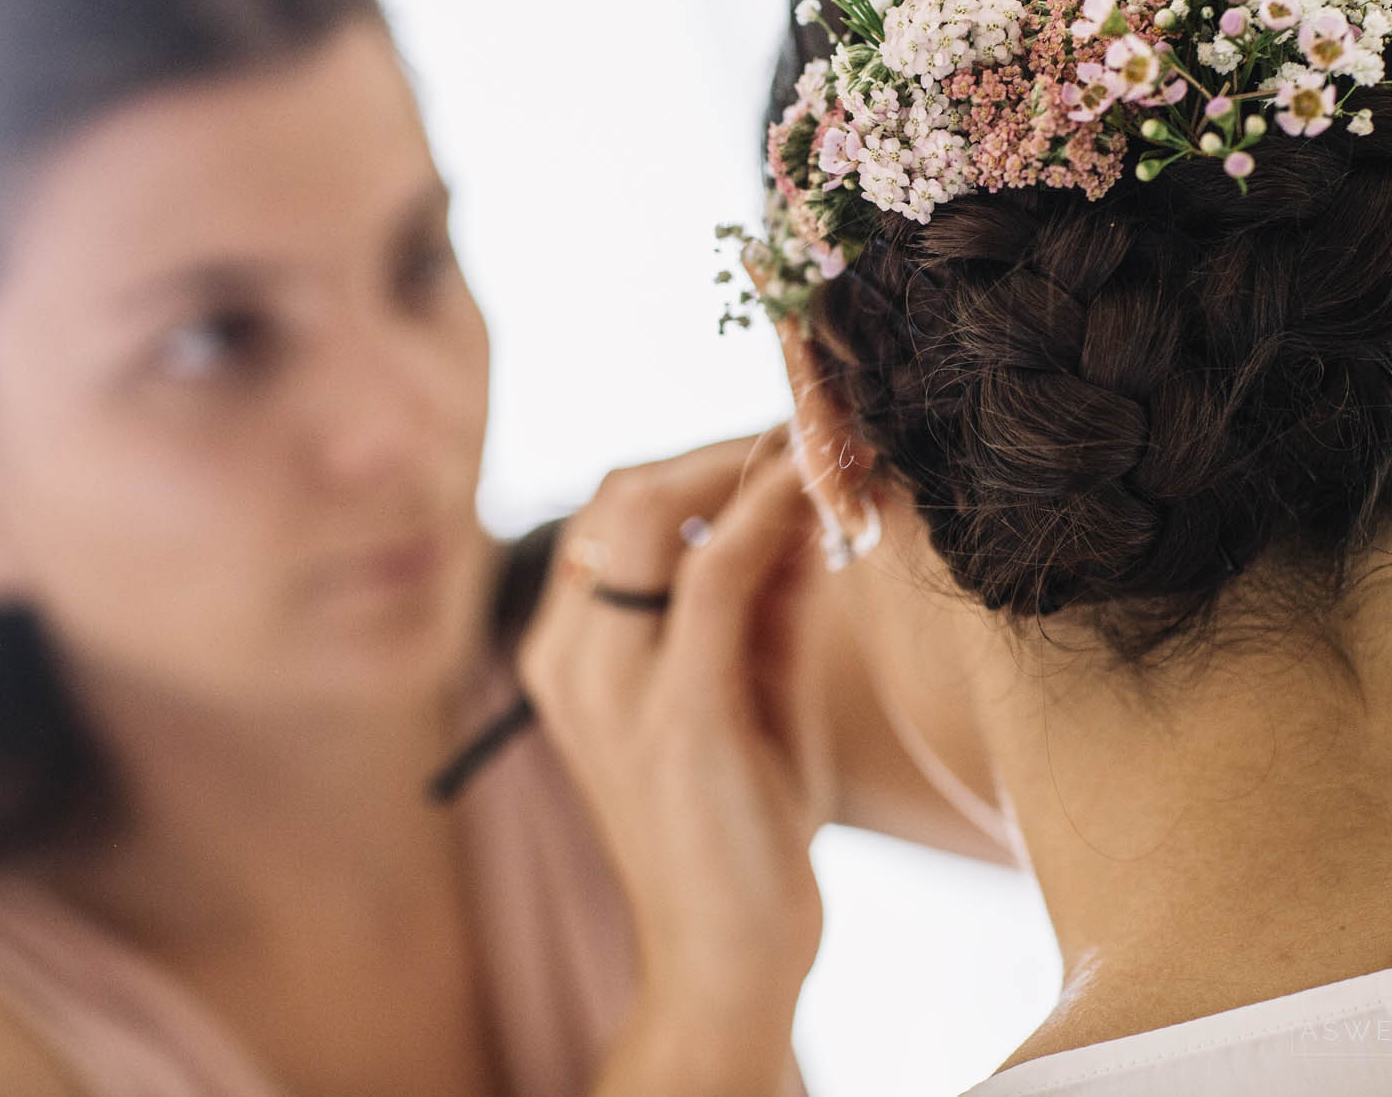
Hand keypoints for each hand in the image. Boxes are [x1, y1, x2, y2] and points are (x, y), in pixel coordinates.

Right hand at [519, 435, 829, 1094]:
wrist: (729, 954)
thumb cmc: (741, 821)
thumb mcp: (748, 684)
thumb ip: (764, 594)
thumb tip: (801, 493)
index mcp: (568, 649)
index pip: (614, 507)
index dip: (702, 456)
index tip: (787, 438)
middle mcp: (567, 656)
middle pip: (620, 488)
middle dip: (720, 446)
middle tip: (811, 436)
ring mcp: (610, 684)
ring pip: (649, 506)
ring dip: (745, 463)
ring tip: (824, 454)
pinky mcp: (673, 712)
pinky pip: (713, 570)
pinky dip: (767, 514)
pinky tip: (819, 499)